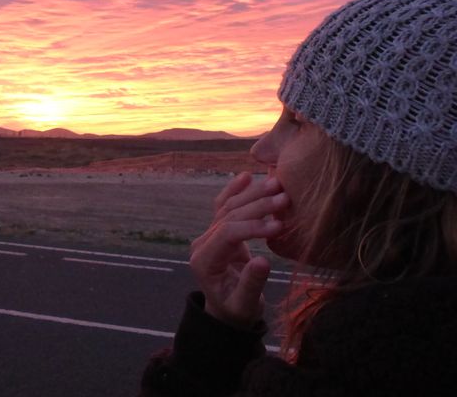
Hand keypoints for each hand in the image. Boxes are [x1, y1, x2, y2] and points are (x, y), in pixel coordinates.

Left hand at [189, 173, 286, 328]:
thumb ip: (251, 284)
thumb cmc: (238, 311)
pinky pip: (225, 205)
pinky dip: (235, 189)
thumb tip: (263, 260)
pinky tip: (246, 175)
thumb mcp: (245, 305)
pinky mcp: (219, 230)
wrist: (227, 311)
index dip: (252, 227)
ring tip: (278, 183)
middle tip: (285, 197)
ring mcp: (208, 234)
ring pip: (229, 206)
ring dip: (252, 193)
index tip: (279, 225)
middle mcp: (202, 243)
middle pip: (229, 215)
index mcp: (204, 260)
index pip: (227, 234)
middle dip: (257, 205)